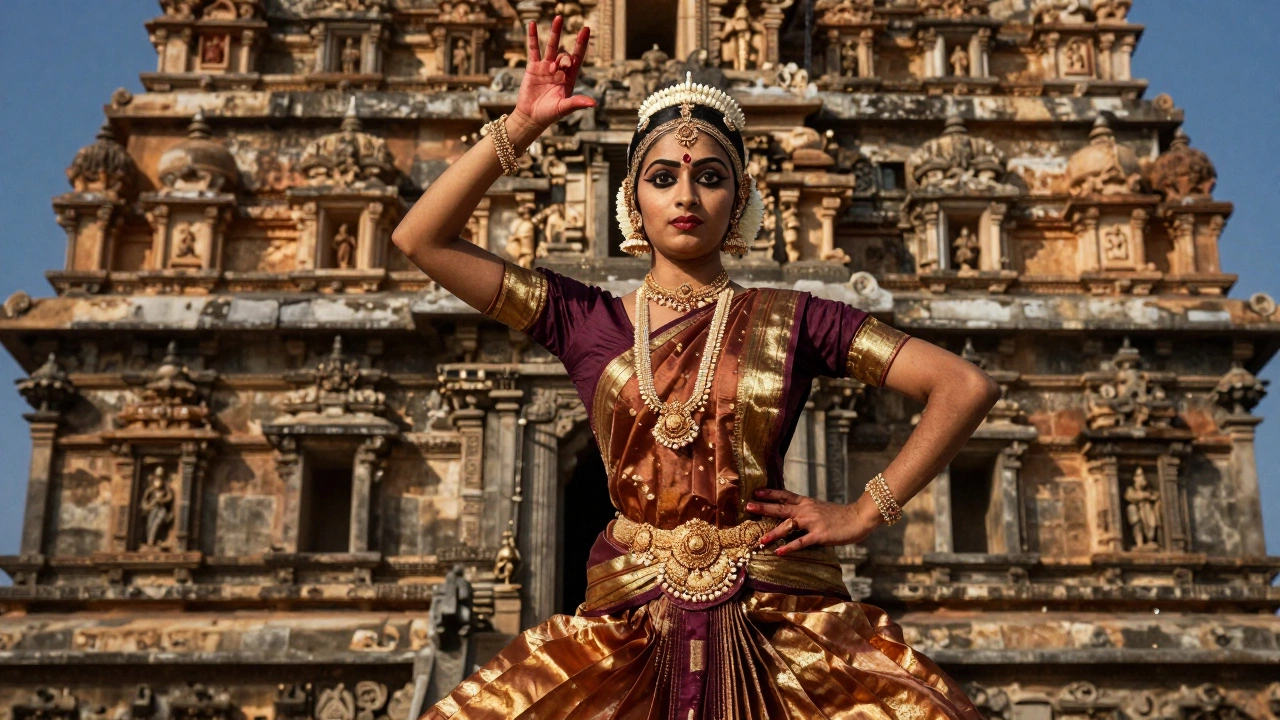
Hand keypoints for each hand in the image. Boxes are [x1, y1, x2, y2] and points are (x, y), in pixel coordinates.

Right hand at [516, 16, 594, 130]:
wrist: (531, 117)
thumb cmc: (549, 115)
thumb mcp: (564, 108)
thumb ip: (577, 103)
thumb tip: (593, 103)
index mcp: (569, 78)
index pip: (577, 58)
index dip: (581, 44)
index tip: (586, 29)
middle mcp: (559, 70)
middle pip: (565, 54)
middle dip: (566, 54)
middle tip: (563, 62)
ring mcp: (546, 67)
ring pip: (551, 47)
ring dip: (555, 33)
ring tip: (558, 18)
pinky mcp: (533, 67)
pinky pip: (533, 50)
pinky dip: (532, 37)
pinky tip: (531, 25)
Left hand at [746, 487, 878, 554]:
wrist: (859, 517)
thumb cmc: (841, 515)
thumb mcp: (821, 508)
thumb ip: (807, 511)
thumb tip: (794, 515)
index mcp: (807, 502)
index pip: (785, 494)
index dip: (770, 493)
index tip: (756, 491)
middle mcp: (807, 510)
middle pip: (781, 507)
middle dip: (764, 507)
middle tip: (748, 506)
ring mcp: (812, 522)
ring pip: (788, 526)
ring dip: (773, 533)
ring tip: (759, 540)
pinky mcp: (819, 535)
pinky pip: (801, 542)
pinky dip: (789, 547)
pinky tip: (779, 552)